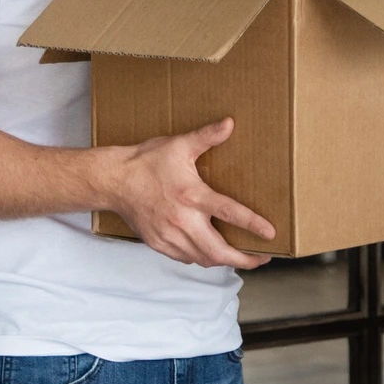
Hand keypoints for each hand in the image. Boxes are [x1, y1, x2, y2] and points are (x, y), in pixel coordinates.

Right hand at [104, 118, 275, 269]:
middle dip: (244, 259)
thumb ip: (207, 136)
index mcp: (192, 196)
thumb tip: (230, 123)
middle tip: (261, 258)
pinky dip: (202, 258)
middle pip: (219, 251)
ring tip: (241, 257)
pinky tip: (212, 252)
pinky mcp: (158, 244)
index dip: (253, 225)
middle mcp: (182, 220)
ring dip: (224, 261)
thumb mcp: (179, 145)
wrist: (112, 181)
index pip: (230, 213)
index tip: (271, 234)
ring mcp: (169, 236)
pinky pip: (186, 259)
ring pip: (203, 259)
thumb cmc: (145, 163)